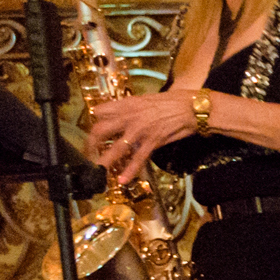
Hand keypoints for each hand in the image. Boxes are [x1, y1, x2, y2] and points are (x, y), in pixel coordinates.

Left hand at [85, 88, 199, 181]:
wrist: (191, 108)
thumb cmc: (172, 101)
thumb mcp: (146, 99)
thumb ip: (131, 107)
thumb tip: (121, 113)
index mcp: (127, 104)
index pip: (99, 111)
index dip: (94, 120)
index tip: (94, 129)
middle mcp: (129, 117)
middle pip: (100, 130)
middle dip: (91, 143)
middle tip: (88, 153)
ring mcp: (139, 131)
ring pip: (115, 148)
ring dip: (104, 161)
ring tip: (97, 171)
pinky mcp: (151, 142)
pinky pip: (137, 159)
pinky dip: (129, 171)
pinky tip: (122, 180)